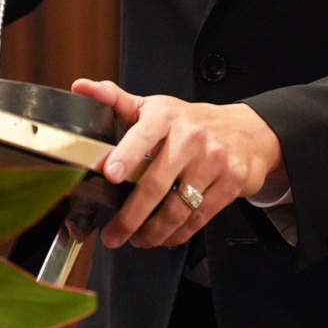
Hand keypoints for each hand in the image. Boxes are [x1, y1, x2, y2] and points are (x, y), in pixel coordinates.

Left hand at [71, 78, 283, 249]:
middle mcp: (190, 137)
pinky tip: (164, 237)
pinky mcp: (231, 183)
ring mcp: (213, 161)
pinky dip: (178, 234)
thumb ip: (115, 99)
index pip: (143, 134)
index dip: (126, 154)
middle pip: (156, 184)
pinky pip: (198, 217)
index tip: (109, 173)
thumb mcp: (154, 107)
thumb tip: (80, 86)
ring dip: (153, 232)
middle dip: (130, 216)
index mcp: (166, 116)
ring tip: (137, 240)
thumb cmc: (190, 122)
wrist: (248, 132)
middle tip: (113, 235)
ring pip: (177, 208)